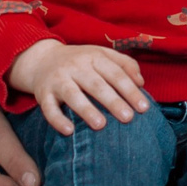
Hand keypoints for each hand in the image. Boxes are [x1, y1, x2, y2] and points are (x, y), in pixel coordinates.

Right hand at [7, 40, 151, 135]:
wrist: (42, 59)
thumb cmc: (81, 61)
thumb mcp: (102, 55)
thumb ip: (125, 64)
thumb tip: (141, 82)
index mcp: (94, 57)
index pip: (116, 74)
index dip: (130, 90)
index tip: (144, 108)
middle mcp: (75, 67)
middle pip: (97, 85)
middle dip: (113, 102)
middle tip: (128, 118)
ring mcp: (58, 80)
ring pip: (72, 95)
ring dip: (87, 110)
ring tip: (101, 125)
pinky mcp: (43, 94)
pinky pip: (49, 108)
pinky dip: (57, 120)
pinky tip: (69, 131)